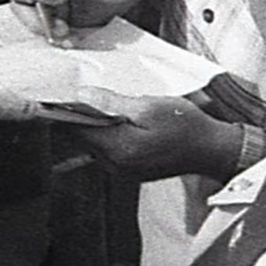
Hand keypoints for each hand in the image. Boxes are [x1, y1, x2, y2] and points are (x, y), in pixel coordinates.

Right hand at [0, 0, 160, 40]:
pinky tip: (72, 39)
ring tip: (65, 33)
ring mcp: (54, 3)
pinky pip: (53, 31)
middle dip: (31, 17)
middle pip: (19, 3)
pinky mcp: (65, 19)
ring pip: (34, 21)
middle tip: (49, 24)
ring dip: (45, 30)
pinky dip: (59, 38)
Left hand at [61, 86, 245, 180]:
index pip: (75, 129)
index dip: (63, 110)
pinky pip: (106, 150)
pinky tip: (116, 120)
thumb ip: (111, 102)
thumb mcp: (148, 106)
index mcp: (119, 149)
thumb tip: (81, 95)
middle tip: (80, 93)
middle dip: (78, 115)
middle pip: (81, 137)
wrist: (211, 149)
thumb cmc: (185, 125)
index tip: (55, 95)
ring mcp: (122, 171)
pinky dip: (105, 134)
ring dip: (92, 124)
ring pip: (92, 143)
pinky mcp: (129, 170)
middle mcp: (116, 165)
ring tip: (101, 104)